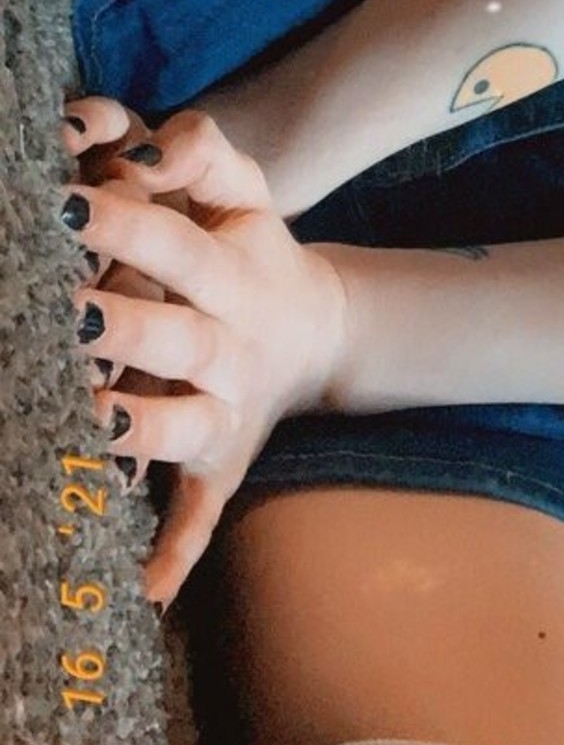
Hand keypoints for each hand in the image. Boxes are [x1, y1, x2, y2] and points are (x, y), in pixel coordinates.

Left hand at [61, 101, 347, 606]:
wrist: (319, 330)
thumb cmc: (253, 249)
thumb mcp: (245, 190)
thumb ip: (200, 153)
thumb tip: (141, 151)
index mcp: (236, 277)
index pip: (178, 248)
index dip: (126, 224)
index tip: (66, 203)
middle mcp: (233, 349)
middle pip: (176, 339)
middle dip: (118, 328)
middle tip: (63, 313)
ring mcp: (227, 415)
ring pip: (181, 431)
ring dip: (135, 431)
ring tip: (87, 418)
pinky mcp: (222, 469)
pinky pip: (200, 519)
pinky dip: (174, 557)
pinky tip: (140, 593)